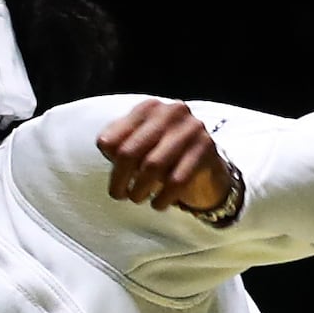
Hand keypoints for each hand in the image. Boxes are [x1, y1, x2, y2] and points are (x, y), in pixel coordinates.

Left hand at [95, 99, 237, 215]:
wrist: (205, 165)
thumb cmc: (161, 155)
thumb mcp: (135, 145)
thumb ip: (116, 144)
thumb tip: (107, 146)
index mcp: (148, 108)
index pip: (112, 139)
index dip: (109, 165)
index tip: (115, 180)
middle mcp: (170, 112)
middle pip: (129, 152)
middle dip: (120, 180)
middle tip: (120, 196)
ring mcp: (191, 128)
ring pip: (152, 167)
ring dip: (139, 190)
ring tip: (138, 198)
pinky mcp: (206, 148)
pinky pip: (176, 181)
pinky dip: (162, 198)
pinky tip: (158, 204)